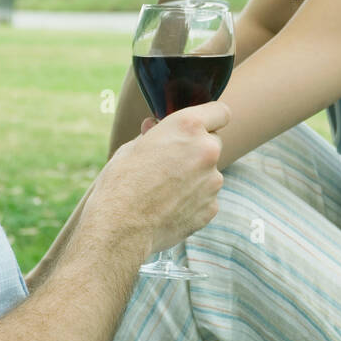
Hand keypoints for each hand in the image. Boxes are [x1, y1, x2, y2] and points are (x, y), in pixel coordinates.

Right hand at [84, 101, 230, 256]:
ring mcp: (213, 181)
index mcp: (188, 127)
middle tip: (172, 162)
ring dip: (195, 177)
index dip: (210, 118)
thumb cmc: (120, 183)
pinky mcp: (211, 207)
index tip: (202, 125)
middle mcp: (207, 150)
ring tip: (164, 191)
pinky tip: (169, 208)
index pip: (220, 111)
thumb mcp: (131, 148)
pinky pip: (206, 198)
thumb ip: (155, 135)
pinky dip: (193, 201)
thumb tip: (155, 127)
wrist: (120, 229)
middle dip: (198, 150)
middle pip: (214, 143)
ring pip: (209, 173)